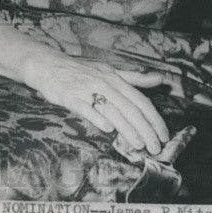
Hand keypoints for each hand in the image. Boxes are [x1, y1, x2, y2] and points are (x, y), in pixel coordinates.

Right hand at [23, 48, 169, 154]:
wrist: (47, 64)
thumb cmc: (81, 70)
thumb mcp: (109, 70)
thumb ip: (134, 77)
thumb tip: (159, 79)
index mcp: (115, 78)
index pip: (140, 101)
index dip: (154, 119)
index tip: (164, 136)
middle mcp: (103, 83)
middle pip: (130, 108)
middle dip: (145, 130)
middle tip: (155, 148)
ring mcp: (86, 89)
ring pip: (112, 110)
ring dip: (127, 129)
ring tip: (139, 146)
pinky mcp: (70, 96)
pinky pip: (86, 108)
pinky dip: (97, 117)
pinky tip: (107, 129)